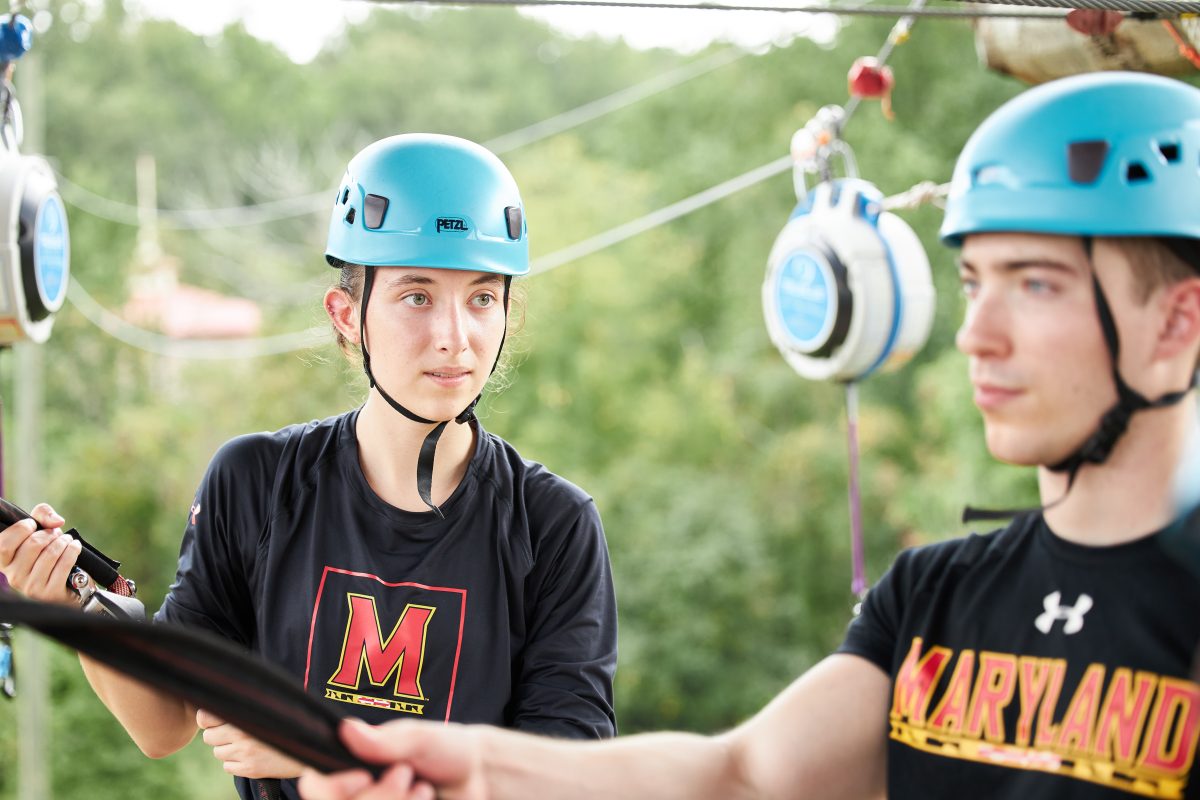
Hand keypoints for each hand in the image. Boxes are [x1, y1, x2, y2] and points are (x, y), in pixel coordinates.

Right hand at [0, 503, 80, 604]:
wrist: (68, 583)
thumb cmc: (48, 552)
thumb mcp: (40, 530)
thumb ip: (42, 515)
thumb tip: (56, 521)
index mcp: (5, 563)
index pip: (3, 544)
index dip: (21, 528)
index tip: (33, 525)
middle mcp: (13, 577)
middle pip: (33, 544)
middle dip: (50, 534)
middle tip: (56, 534)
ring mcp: (31, 587)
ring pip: (50, 553)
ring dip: (64, 541)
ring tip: (67, 540)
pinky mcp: (50, 593)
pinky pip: (65, 563)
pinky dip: (73, 550)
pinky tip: (75, 547)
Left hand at [197, 708, 306, 778]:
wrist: (311, 747)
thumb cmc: (289, 724)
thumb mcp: (270, 708)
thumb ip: (247, 705)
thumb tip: (220, 703)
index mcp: (246, 713)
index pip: (205, 717)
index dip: (207, 720)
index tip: (216, 721)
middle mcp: (242, 733)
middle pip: (208, 737)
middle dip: (218, 736)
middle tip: (235, 734)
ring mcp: (244, 753)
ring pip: (218, 753)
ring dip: (227, 750)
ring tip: (247, 745)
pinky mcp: (249, 769)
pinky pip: (227, 767)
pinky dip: (235, 763)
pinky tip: (251, 757)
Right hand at [297, 719, 483, 799]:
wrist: (481, 776)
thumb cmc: (448, 749)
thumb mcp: (418, 738)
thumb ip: (384, 741)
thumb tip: (346, 728)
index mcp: (354, 767)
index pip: (317, 789)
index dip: (332, 789)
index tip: (363, 776)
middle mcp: (360, 794)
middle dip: (380, 795)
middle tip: (407, 775)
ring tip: (422, 789)